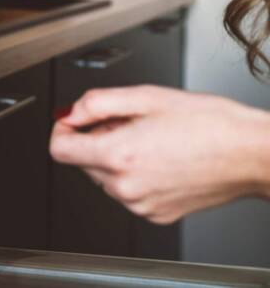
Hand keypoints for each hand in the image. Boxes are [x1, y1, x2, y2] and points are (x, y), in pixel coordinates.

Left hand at [50, 85, 269, 223]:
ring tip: (149, 139)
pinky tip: (161, 158)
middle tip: (127, 123)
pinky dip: (134, 175)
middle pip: (83, 162)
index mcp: (119, 156)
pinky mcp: (157, 214)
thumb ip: (96, 103)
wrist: (251, 154)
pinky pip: (128, 192)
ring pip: (105, 178)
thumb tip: (71, 113)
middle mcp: (126, 186)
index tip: (72, 120)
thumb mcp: (146, 96)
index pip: (59, 150)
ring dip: (115, 157)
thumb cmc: (209, 123)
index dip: (62, 129)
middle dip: (96, 139)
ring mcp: (141, 205)